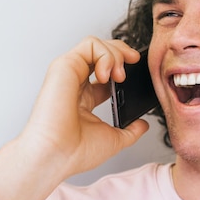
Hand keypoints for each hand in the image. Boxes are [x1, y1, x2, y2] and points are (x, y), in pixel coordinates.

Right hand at [0, 37, 149, 199]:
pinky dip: (106, 53)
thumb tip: (143, 125)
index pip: (105, 72)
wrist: (56, 155)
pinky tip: (109, 74)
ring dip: (115, 53)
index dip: (123, 68)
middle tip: (134, 63)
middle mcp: (75, 83)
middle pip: (101, 53)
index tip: (137, 75)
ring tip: (119, 75)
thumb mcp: (113, 139)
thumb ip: (130, 130)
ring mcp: (69, 73)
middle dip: (122, 52)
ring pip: (96, 45)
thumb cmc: (74, 152)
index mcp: (84, 98)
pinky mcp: (64, 66)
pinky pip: (90, 44)